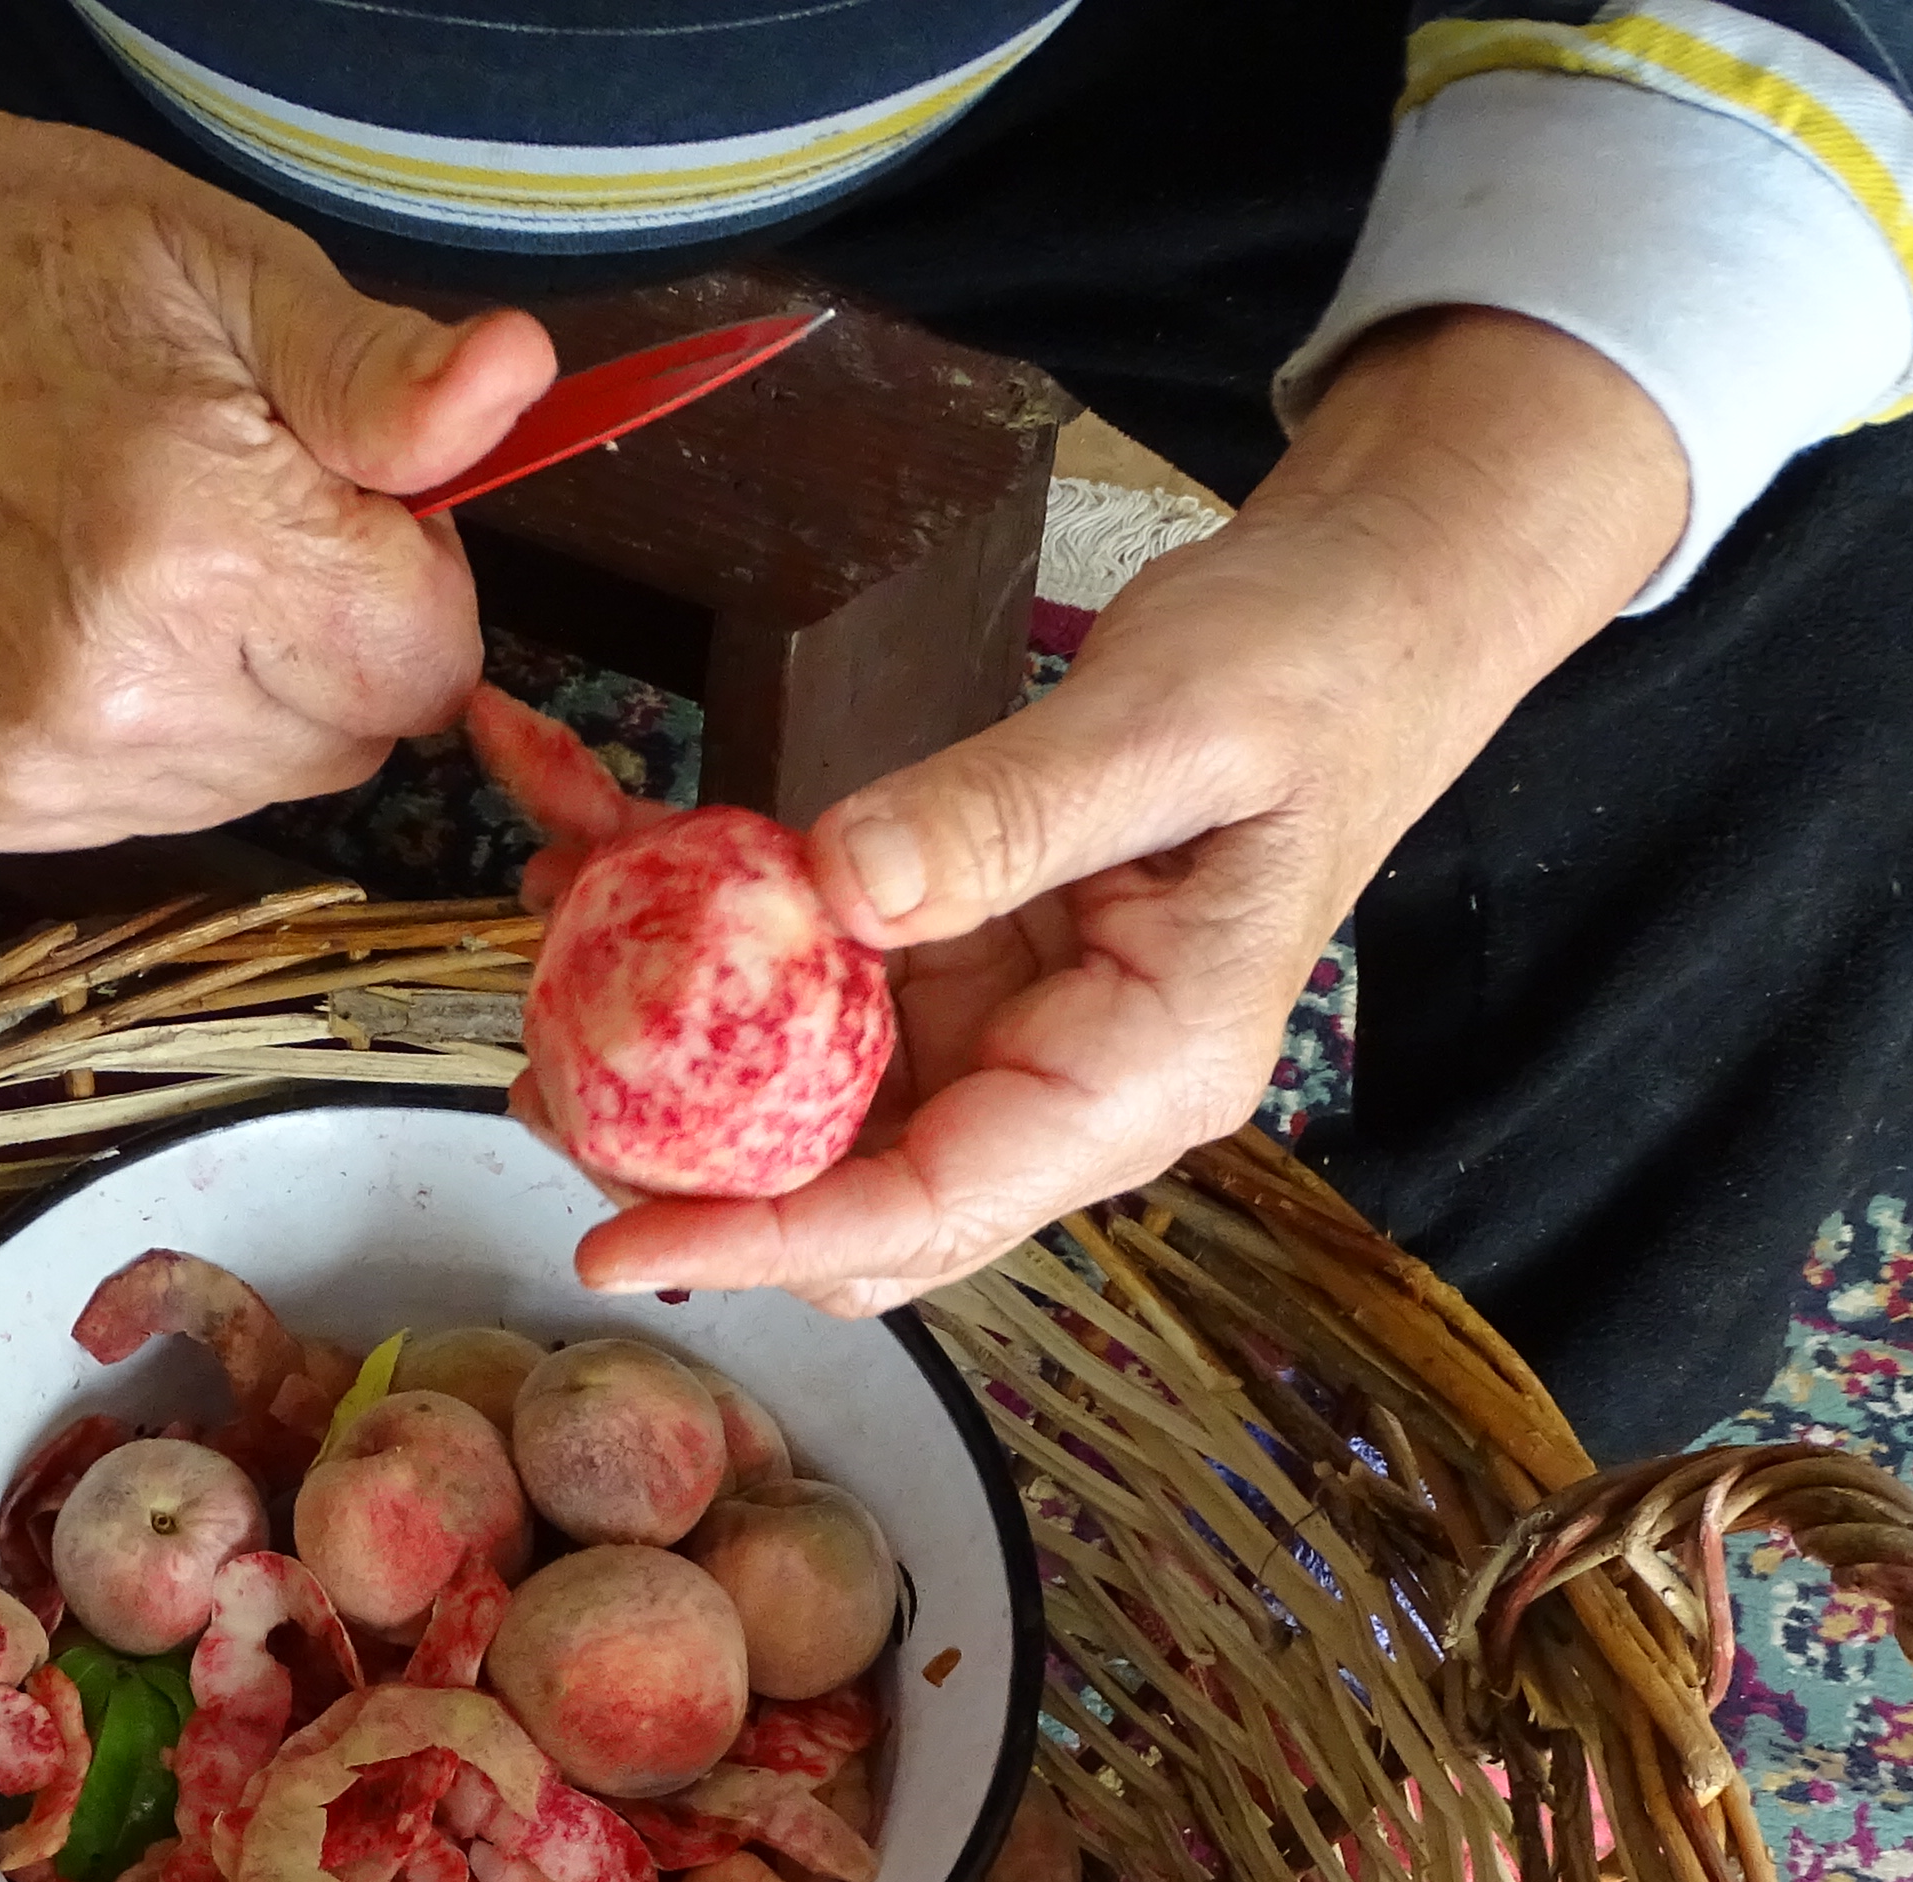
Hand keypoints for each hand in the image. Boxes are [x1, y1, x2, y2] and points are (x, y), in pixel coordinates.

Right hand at [0, 0, 550, 848]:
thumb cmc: (37, 270)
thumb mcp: (235, 275)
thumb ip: (383, 375)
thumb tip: (518, 383)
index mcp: (196, 547)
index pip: (429, 666)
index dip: (407, 575)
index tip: (328, 496)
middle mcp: (107, 687)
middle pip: (351, 741)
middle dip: (328, 639)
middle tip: (226, 513)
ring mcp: (21, 761)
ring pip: (254, 788)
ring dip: (237, 695)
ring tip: (138, 565)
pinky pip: (138, 814)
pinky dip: (136, 733)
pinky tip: (65, 624)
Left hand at [574, 311, 1691, 1307]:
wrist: (1369, 613)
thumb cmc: (1314, 668)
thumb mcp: (1171, 723)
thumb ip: (1006, 814)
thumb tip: (834, 891)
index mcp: (1140, 1075)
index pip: (927, 1208)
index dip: (761, 1237)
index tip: (619, 1237)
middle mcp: (1064, 1087)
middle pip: (844, 1190)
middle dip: (687, 1156)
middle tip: (544, 1069)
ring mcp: (1008, 1032)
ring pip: (806, 1094)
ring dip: (674, 1032)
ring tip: (549, 937)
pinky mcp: (965, 962)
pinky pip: (815, 978)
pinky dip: (712, 922)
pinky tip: (608, 844)